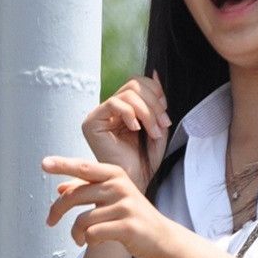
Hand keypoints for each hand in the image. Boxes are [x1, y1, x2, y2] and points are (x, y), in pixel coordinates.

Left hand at [42, 157, 173, 257]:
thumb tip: (59, 188)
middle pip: (76, 195)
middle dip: (57, 210)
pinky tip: (95, 243)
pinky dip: (89, 241)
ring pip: (83, 220)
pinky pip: (94, 233)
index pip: (83, 167)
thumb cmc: (132, 217)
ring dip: (76, 233)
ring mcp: (125, 206)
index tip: (43, 164)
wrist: (161, 238)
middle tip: (49, 221)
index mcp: (115, 175)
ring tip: (79, 239)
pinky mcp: (127, 227)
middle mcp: (119, 186)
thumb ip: (87, 191)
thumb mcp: (111, 198)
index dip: (62, 165)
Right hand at [79, 73, 170, 191]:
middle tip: (162, 124)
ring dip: (146, 112)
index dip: (156, 93)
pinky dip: (129, 113)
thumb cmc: (144, 163)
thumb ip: (157, 103)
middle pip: (134, 84)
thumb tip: (155, 73)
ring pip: (127, 93)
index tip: (165, 114)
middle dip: (153, 104)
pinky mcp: (92, 123)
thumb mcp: (157, 128)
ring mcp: (100, 115)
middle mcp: (110, 110)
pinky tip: (135, 129)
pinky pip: (113, 103)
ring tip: (153, 132)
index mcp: (124, 109)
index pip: (138, 83)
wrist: (135, 184)